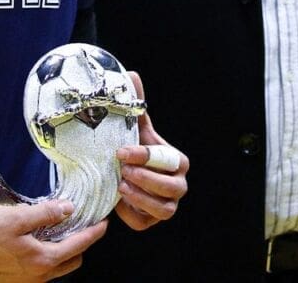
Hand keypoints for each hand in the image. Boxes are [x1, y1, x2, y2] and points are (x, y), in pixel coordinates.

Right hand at [0, 201, 106, 281]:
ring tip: (58, 231)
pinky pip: (40, 271)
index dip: (94, 233)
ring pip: (56, 268)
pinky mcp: (14, 282)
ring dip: (62, 252)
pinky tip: (35, 242)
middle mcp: (38, 276)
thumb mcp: (16, 217)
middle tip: (81, 225)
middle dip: (81, 244)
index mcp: (42, 260)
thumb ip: (45, 214)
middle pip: (71, 261)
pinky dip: (46, 257)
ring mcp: (26, 282)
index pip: (78, 245)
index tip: (104, 223)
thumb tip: (69, 209)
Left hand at [113, 71, 188, 230]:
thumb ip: (135, 105)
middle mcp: (179, 184)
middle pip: (171, 187)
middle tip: (122, 171)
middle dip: (146, 179)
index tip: (121, 152)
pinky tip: (118, 202)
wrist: (122, 175)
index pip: (166, 159)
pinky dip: (131, 214)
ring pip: (163, 209)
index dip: (143, 156)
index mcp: (178, 161)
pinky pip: (144, 222)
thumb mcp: (135, 129)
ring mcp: (168, 206)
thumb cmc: (134, 150)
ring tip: (120, 186)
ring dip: (141, 198)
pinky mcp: (152, 221)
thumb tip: (131, 75)